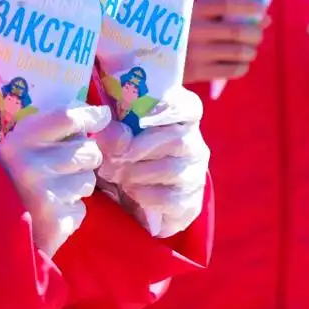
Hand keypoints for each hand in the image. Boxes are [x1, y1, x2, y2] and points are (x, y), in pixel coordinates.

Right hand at [0, 105, 110, 257]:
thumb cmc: (8, 178)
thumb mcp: (17, 146)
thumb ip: (48, 128)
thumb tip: (97, 115)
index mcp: (20, 142)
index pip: (67, 117)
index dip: (90, 115)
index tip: (101, 116)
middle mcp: (32, 166)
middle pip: (88, 149)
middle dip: (84, 157)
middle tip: (64, 165)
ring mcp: (45, 196)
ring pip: (89, 180)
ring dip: (77, 185)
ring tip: (52, 191)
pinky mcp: (56, 222)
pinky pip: (81, 209)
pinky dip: (70, 211)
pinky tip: (50, 212)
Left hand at [96, 88, 209, 237]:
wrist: (136, 199)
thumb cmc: (128, 156)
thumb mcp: (116, 139)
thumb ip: (114, 132)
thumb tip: (112, 133)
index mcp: (181, 119)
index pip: (190, 107)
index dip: (171, 107)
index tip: (142, 115)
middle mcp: (194, 144)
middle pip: (176, 138)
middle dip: (137, 148)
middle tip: (112, 157)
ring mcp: (195, 174)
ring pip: (171, 169)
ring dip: (136, 173)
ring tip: (118, 175)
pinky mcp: (191, 202)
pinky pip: (170, 198)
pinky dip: (144, 195)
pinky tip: (131, 191)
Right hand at [183, 0, 267, 86]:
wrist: (151, 56)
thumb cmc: (180, 31)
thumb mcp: (195, 15)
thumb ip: (226, 14)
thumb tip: (265, 18)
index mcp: (192, 10)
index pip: (225, 4)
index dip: (248, 6)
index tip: (261, 8)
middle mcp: (193, 30)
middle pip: (237, 31)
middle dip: (255, 34)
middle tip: (256, 36)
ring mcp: (195, 53)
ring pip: (238, 52)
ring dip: (251, 51)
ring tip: (248, 51)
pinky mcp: (197, 72)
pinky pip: (232, 70)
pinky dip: (242, 66)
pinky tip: (239, 63)